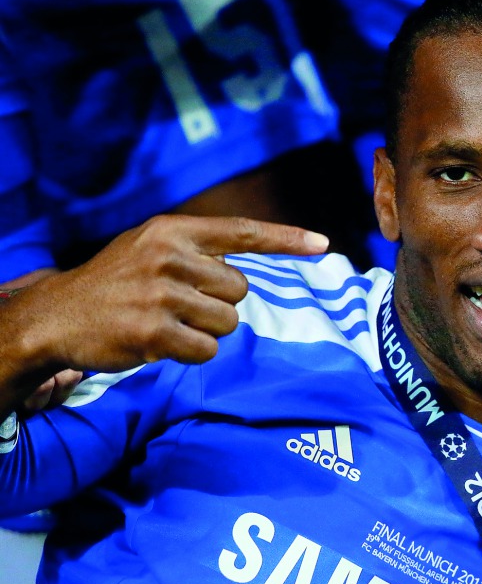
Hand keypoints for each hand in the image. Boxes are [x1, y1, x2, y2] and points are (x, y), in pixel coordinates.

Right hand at [0, 216, 327, 391]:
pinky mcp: (154, 332)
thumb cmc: (115, 284)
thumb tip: (248, 273)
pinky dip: (192, 353)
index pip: (242, 232)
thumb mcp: (150, 249)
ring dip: (205, 331)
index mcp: (172, 230)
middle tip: (178, 306)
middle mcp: (169, 256)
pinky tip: (159, 343)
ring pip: (228, 322)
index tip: (323, 245)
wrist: (56, 316)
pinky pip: (208, 350)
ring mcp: (161, 294)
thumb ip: (197, 251)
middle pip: (240, 290)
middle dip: (218, 305)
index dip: (286, 240)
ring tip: (166, 323)